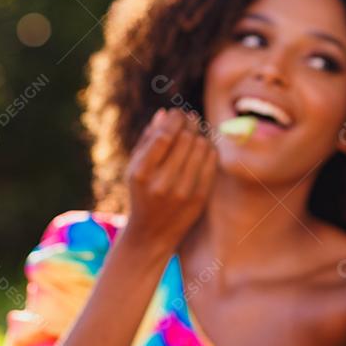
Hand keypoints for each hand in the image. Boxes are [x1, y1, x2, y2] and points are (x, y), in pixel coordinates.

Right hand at [123, 108, 217, 252]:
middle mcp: (162, 183)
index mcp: (141, 174)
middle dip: (189, 123)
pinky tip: (204, 146)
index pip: (163, 137)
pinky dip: (209, 149)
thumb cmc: (141, 193)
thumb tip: (165, 114)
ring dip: (200, 134)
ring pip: (201, 148)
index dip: (174, 119)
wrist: (151, 233)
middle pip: (185, 139)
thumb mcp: (134, 168)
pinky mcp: (199, 199)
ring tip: (196, 131)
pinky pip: (211, 163)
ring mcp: (183, 192)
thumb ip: (147, 141)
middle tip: (190, 118)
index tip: (177, 113)